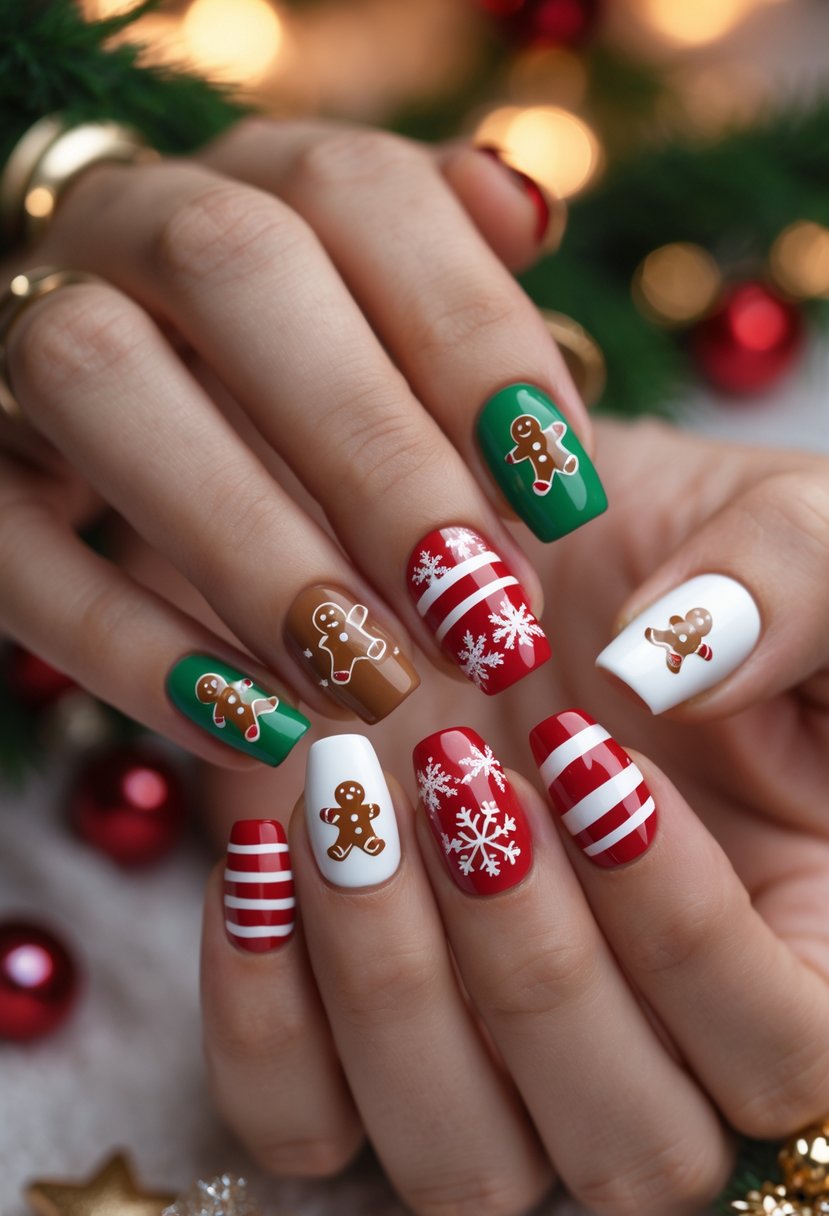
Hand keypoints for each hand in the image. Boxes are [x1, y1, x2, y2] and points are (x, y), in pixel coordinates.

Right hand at [0, 117, 583, 762]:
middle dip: (372, 451)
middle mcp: (132, 225)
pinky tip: (261, 731)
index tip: (567, 499)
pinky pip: (16, 548)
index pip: (362, 193)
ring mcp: (24, 336)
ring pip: (98, 381)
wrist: (132, 413)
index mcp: (258, 181)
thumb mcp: (398, 333)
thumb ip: (459, 285)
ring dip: (250, 545)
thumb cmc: (309, 388)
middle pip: (234, 266)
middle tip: (478, 612)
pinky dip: (133, 649)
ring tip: (372, 681)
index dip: (475, 339)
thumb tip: (527, 217)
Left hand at [199, 421, 828, 1214]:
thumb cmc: (668, 556)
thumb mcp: (775, 529)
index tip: (590, 756)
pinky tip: (268, 851)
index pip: (781, 1054)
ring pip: (463, 1162)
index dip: (692, 935)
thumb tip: (675, 668)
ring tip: (350, 795)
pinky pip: (301, 1121)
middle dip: (532, 963)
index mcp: (790, 943)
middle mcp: (645, 1035)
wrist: (499, 557)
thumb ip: (786, 589)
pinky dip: (265, 1017)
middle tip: (460, 766)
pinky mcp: (349, 1030)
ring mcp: (491, 1052)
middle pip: (626, 1146)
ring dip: (394, 993)